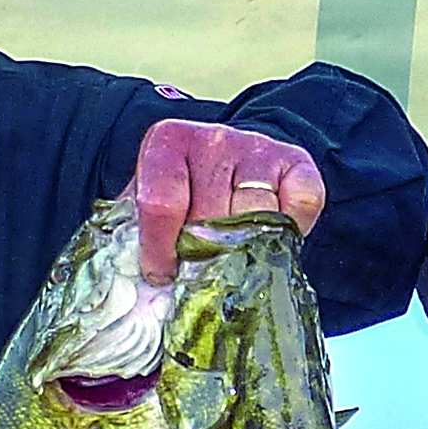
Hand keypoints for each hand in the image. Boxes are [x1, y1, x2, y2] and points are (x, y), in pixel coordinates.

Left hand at [127, 121, 323, 282]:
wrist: (229, 166)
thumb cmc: (182, 197)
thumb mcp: (146, 207)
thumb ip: (134, 235)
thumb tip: (127, 290)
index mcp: (167, 142)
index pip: (161, 203)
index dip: (160, 248)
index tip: (162, 274)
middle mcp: (213, 138)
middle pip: (211, 216)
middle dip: (203, 255)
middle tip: (201, 271)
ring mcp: (258, 148)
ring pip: (255, 217)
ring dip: (245, 249)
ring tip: (233, 259)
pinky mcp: (297, 163)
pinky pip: (301, 206)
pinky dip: (290, 231)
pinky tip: (270, 239)